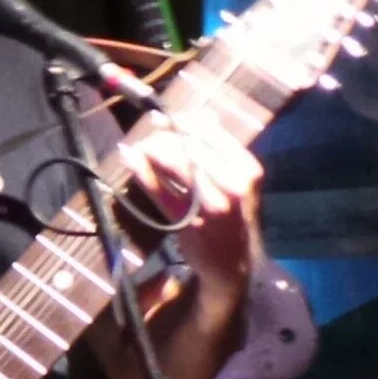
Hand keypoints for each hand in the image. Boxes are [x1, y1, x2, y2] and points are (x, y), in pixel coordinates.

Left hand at [119, 112, 263, 300]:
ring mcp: (209, 205)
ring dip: (150, 151)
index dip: (183, 122)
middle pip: (190, 146)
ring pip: (173, 164)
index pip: (210, 133)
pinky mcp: (186, 221)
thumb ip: (223, 151)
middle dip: (164, 138)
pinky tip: (130, 159)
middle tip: (149, 136)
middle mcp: (232, 185)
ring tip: (138, 148)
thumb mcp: (240, 182)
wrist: (235, 263)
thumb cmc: (235, 216)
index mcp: (247, 169)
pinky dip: (141, 171)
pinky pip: (158, 189)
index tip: (165, 119)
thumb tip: (205, 115)